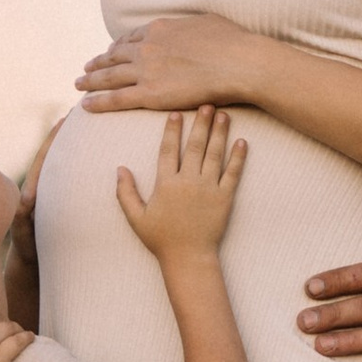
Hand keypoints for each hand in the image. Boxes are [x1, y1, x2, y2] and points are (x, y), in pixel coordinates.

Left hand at [77, 14, 266, 116]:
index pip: (131, 38)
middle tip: (87, 68)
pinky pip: (116, 99)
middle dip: (99, 62)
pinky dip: (98, 102)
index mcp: (160, 28)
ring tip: (79, 85)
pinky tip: (85, 105)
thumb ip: (191, 25)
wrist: (239, 62)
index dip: (118, 46)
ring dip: (91, 81)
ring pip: (109, 76)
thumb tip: (193, 27)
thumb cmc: (232, 42)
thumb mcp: (207, 22)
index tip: (111, 51)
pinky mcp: (149, 94)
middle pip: (115, 56)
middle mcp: (147, 47)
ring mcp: (146, 70)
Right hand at [114, 108, 247, 259]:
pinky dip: (238, 158)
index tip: (176, 112)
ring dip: (220, 133)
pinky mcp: (225, 198)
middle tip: (206, 103)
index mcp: (166, 184)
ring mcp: (208, 189)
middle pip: (194, 146)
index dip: (172, 130)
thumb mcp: (136, 217)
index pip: (168, 150)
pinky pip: (233, 174)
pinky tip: (242, 142)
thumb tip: (119, 168)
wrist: (189, 258)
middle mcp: (188, 182)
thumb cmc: (161, 239)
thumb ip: (125, 192)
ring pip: (215, 154)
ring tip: (224, 114)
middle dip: (200, 123)